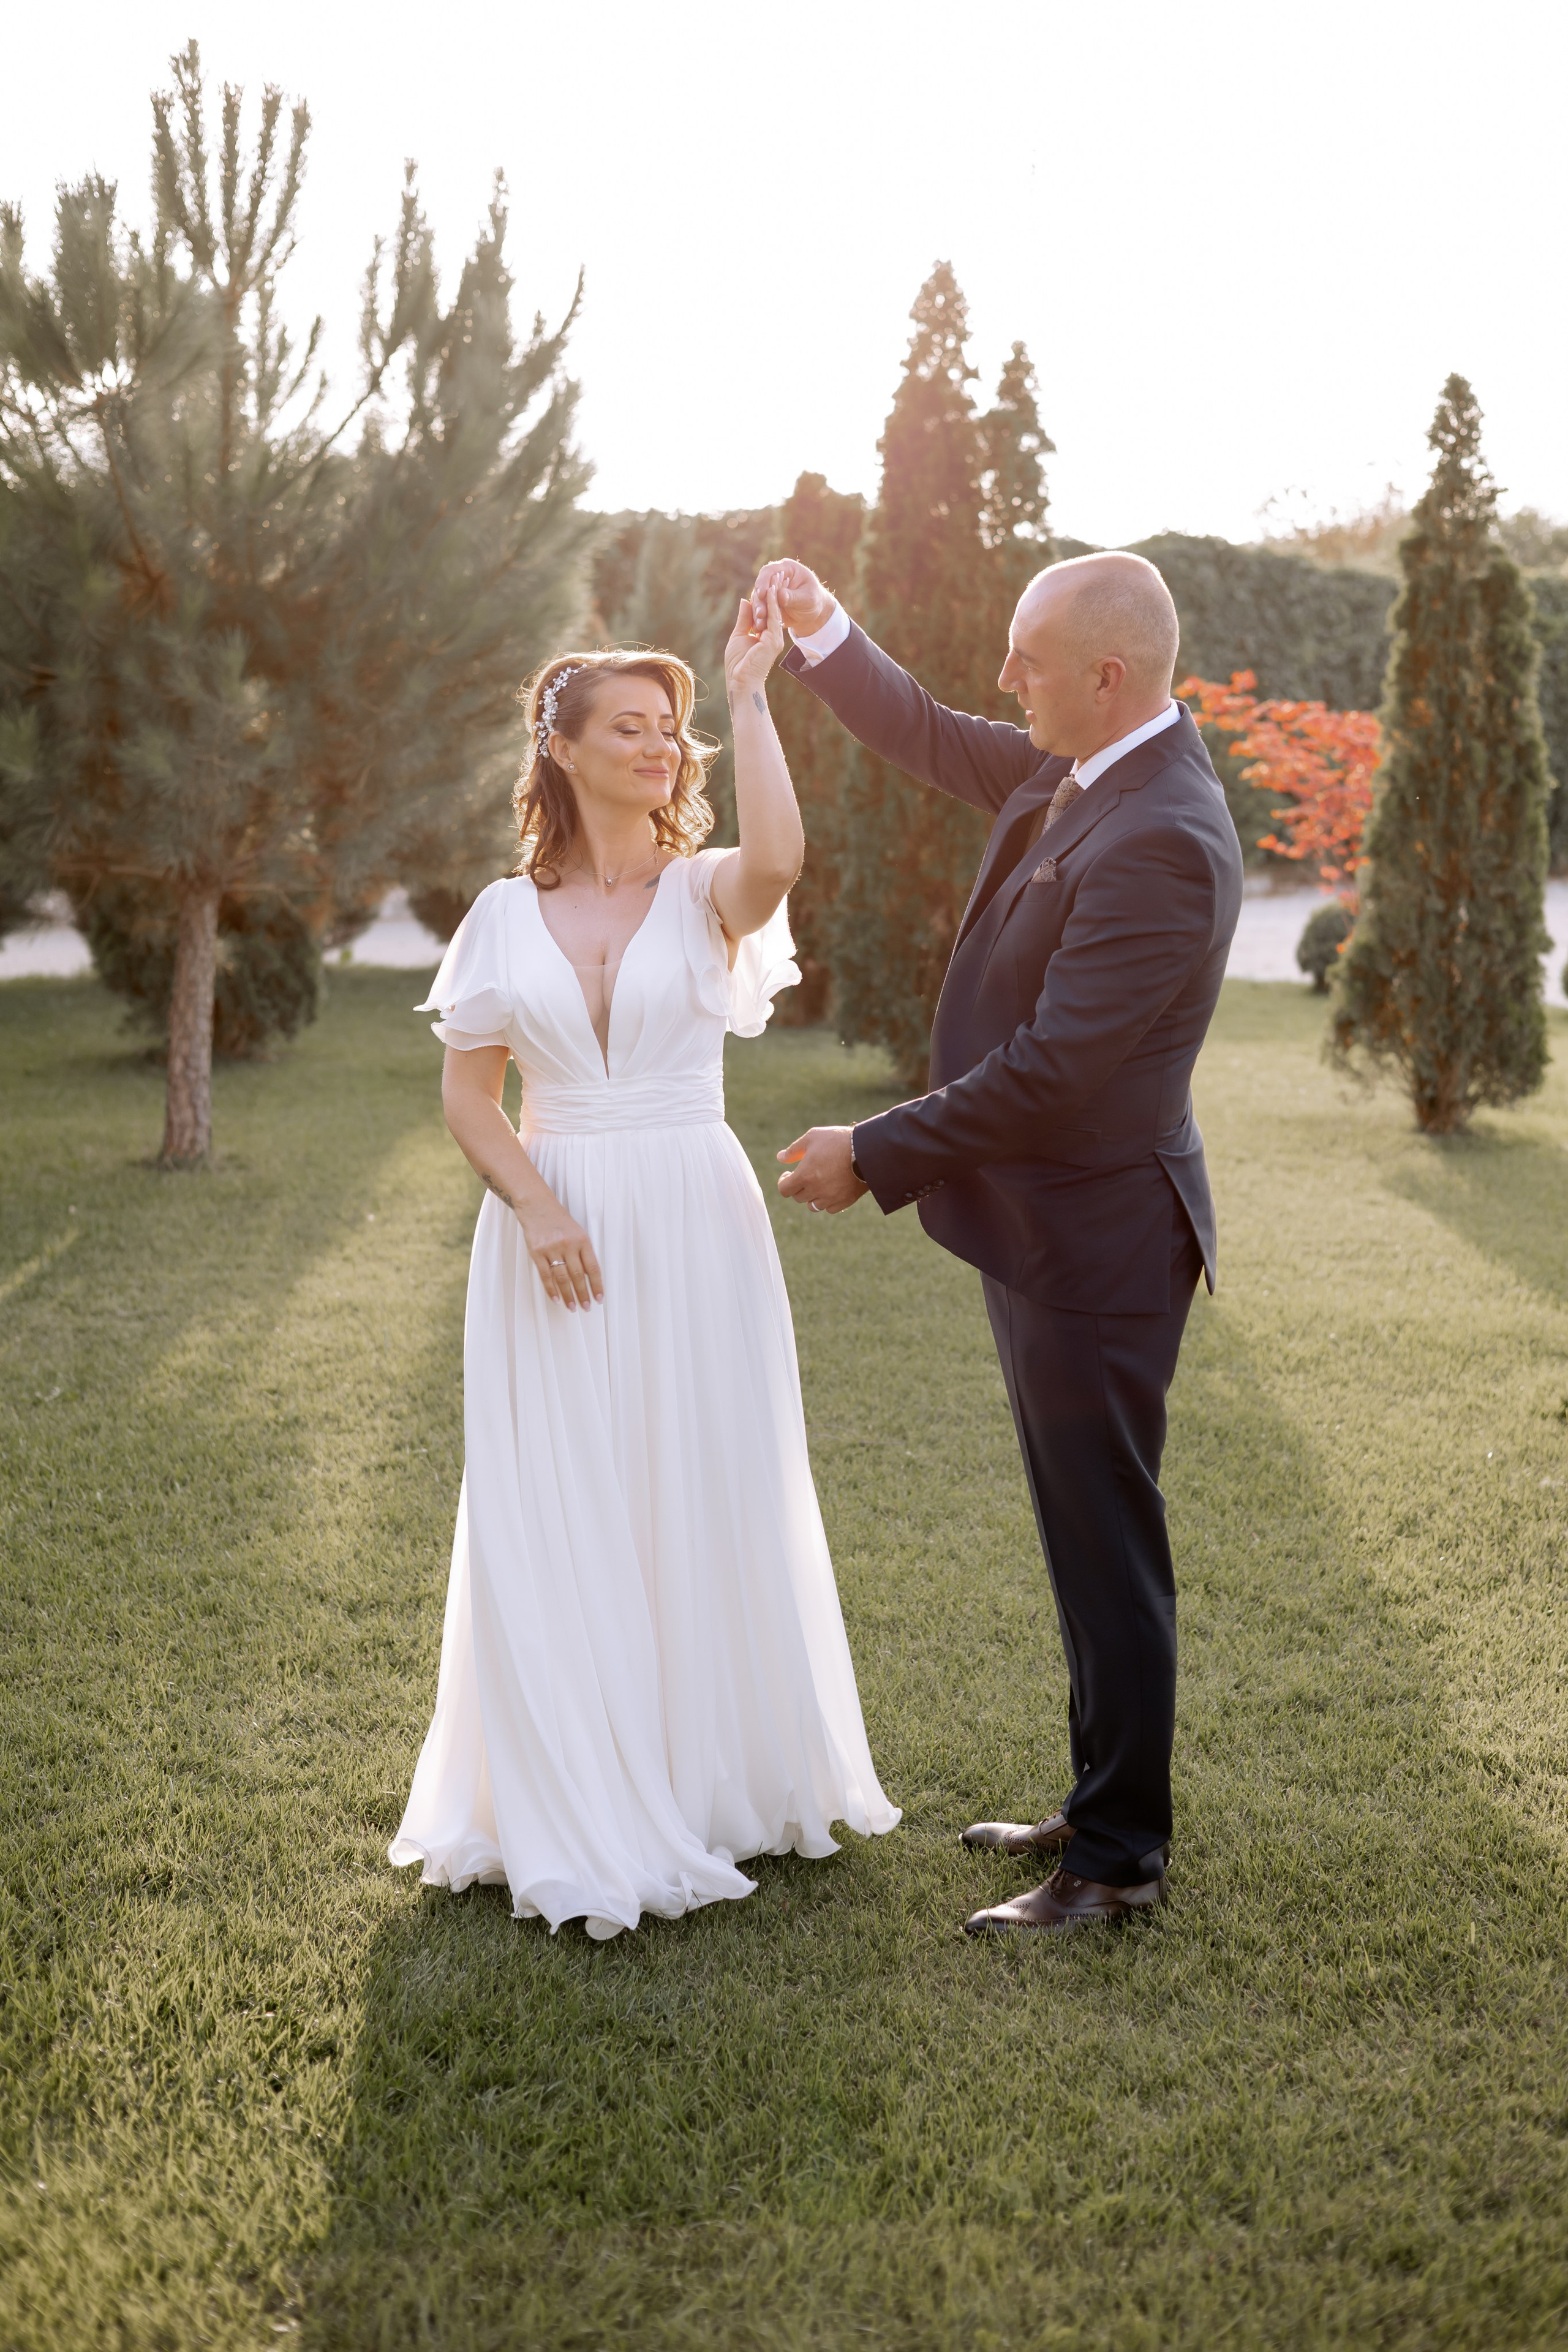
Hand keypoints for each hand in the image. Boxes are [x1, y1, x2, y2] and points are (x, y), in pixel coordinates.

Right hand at [516, 1197, 603, 1309]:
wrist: (537, 1206)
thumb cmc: (559, 1220)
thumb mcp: (577, 1232)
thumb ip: (583, 1252)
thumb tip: (588, 1277)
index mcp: (582, 1240)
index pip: (593, 1268)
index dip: (597, 1285)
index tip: (599, 1298)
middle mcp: (568, 1245)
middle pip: (578, 1276)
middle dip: (583, 1294)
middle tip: (586, 1307)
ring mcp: (552, 1249)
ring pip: (562, 1278)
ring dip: (568, 1295)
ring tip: (572, 1307)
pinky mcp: (537, 1252)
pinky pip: (546, 1275)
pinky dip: (551, 1289)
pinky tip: (556, 1298)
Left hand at [723, 582, 785, 701]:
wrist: (740, 681)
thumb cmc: (738, 663)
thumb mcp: (739, 635)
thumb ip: (744, 618)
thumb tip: (746, 601)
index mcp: (766, 637)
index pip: (767, 612)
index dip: (766, 597)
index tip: (768, 581)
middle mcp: (773, 637)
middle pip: (774, 609)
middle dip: (775, 591)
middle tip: (777, 572)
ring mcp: (775, 639)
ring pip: (776, 611)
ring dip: (776, 593)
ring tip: (777, 575)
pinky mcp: (773, 641)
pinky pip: (773, 617)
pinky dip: (772, 603)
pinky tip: (771, 590)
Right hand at [749, 557, 835, 640]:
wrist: (813, 612)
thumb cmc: (814, 599)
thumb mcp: (808, 597)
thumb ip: (794, 596)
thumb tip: (780, 595)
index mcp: (786, 568)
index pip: (770, 571)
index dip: (763, 582)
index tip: (762, 594)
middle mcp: (774, 578)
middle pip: (761, 587)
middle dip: (759, 602)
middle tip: (760, 614)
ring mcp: (769, 592)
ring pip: (758, 600)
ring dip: (757, 613)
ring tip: (760, 625)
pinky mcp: (767, 604)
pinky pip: (760, 611)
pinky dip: (759, 620)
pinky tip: (758, 628)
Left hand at [777, 1126, 868, 1213]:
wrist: (868, 1150)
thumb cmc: (838, 1140)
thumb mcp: (813, 1137)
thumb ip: (794, 1150)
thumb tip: (780, 1158)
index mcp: (805, 1175)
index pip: (784, 1190)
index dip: (783, 1182)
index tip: (789, 1174)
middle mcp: (816, 1190)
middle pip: (798, 1197)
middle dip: (798, 1186)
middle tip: (805, 1175)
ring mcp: (831, 1198)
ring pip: (813, 1206)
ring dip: (812, 1196)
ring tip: (818, 1183)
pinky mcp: (845, 1201)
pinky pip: (830, 1208)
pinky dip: (827, 1201)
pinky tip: (831, 1189)